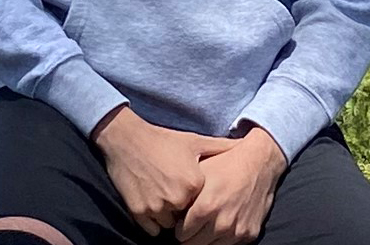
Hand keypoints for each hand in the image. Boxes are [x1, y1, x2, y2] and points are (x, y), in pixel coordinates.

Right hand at [91, 106, 238, 236]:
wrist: (127, 139)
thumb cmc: (163, 140)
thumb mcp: (194, 141)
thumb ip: (220, 148)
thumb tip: (242, 146)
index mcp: (194, 183)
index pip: (204, 205)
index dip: (198, 197)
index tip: (191, 185)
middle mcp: (176, 199)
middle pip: (187, 218)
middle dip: (183, 209)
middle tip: (174, 189)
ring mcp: (156, 208)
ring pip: (169, 226)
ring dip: (168, 216)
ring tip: (162, 193)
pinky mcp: (138, 213)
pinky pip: (152, 229)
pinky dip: (153, 221)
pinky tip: (152, 199)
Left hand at [174, 127, 286, 244]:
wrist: (259, 162)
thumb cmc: (226, 163)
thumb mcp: (200, 172)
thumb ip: (184, 195)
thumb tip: (171, 210)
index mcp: (205, 207)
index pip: (181, 235)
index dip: (179, 227)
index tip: (182, 220)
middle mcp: (220, 224)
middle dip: (190, 236)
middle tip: (193, 223)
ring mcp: (236, 231)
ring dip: (207, 238)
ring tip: (208, 221)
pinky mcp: (249, 234)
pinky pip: (229, 244)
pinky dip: (224, 236)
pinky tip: (224, 219)